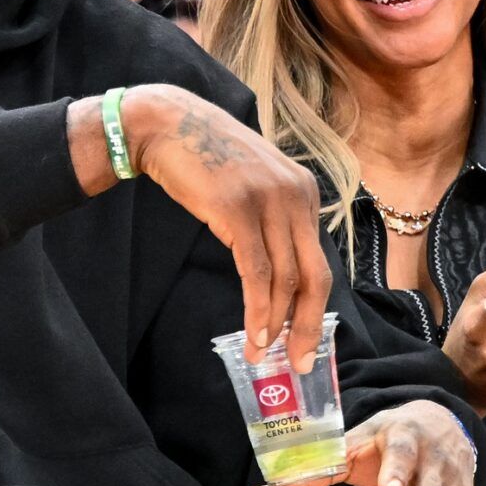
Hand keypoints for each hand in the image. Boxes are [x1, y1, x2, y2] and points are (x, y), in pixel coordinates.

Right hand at [82, 86, 328, 369]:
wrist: (167, 125)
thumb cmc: (205, 158)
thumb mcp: (253, 184)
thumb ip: (273, 217)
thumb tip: (279, 271)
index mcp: (304, 192)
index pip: (318, 260)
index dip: (313, 306)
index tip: (304, 339)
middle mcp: (296, 196)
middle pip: (314, 275)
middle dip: (307, 324)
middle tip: (299, 361)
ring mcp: (268, 201)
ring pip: (285, 278)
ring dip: (275, 323)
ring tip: (262, 352)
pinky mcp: (237, 209)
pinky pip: (255, 271)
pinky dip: (256, 307)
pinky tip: (251, 331)